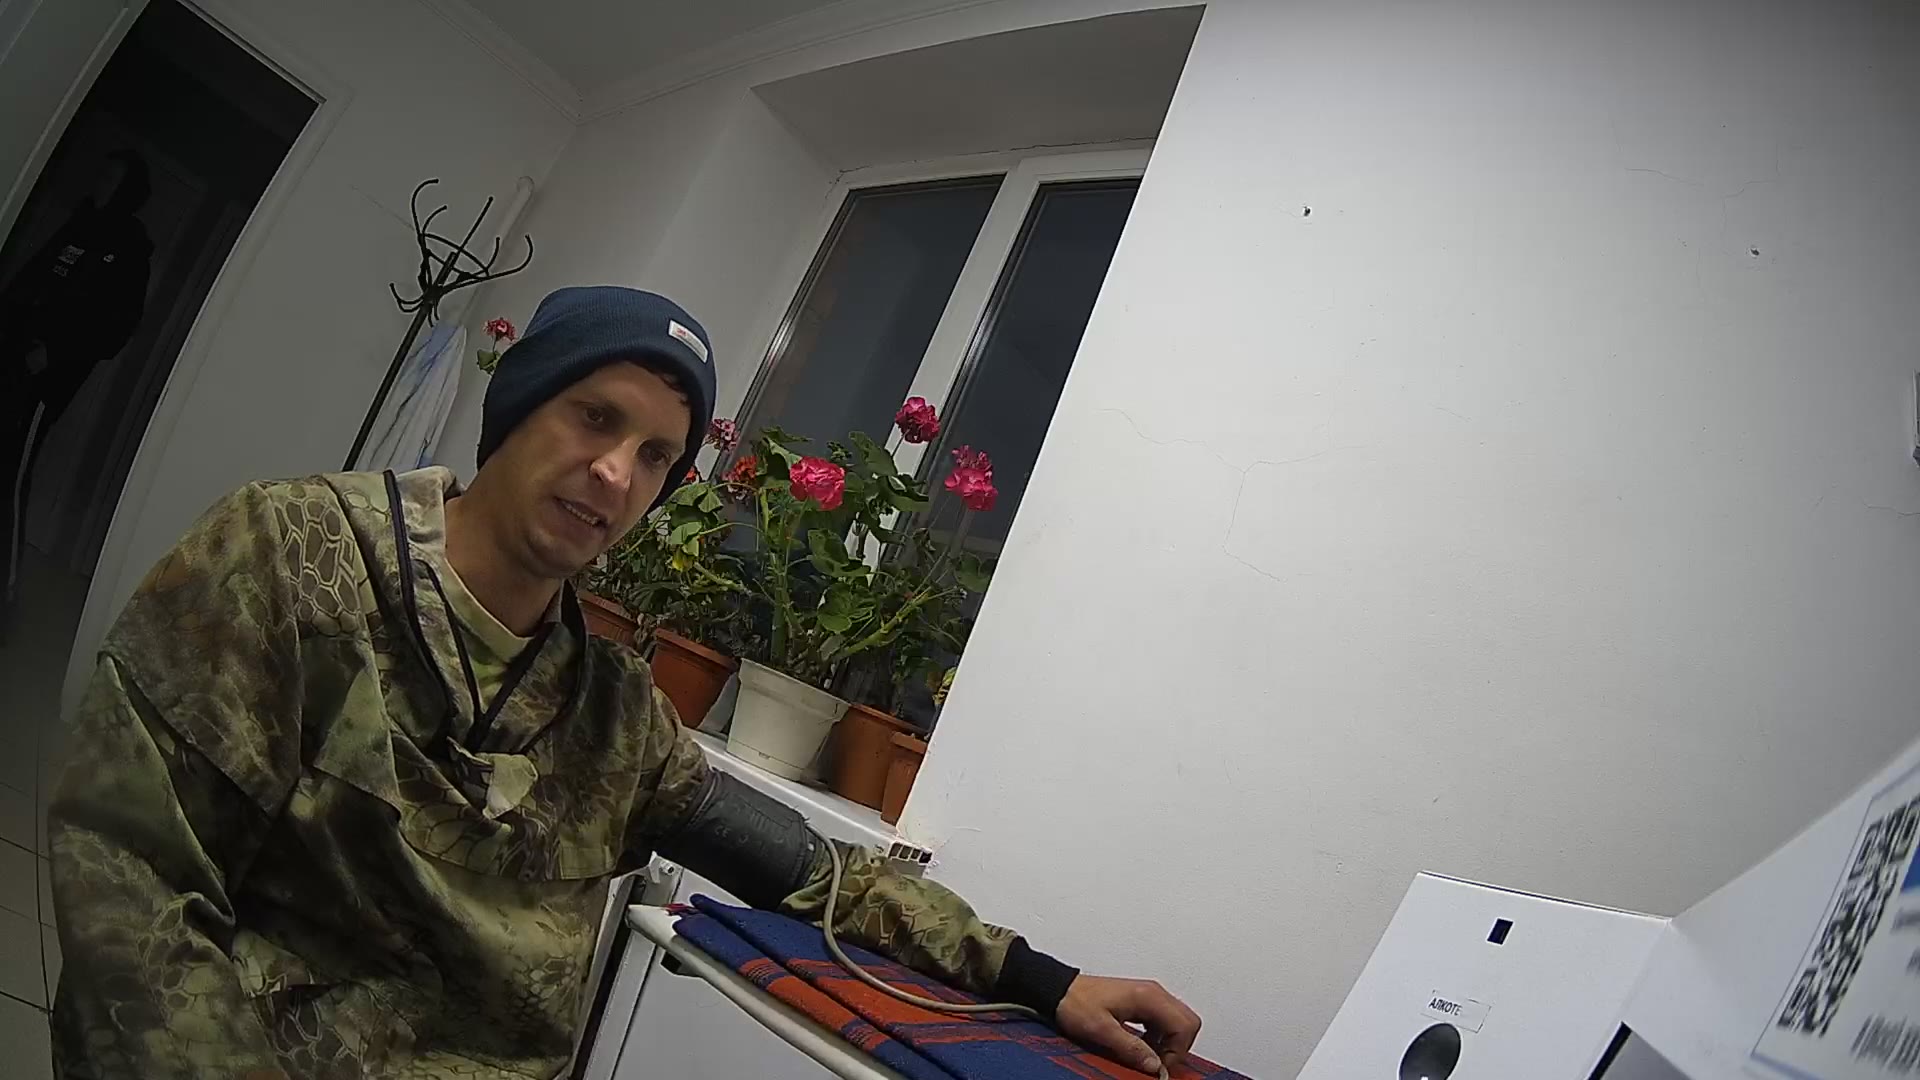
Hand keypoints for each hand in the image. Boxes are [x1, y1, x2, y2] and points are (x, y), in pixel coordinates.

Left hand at [1054, 973, 1201, 1075]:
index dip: (1177, 1051)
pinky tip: (1142, 1046)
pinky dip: (1160, 1037)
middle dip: (1178, 1047)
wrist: (1060, 991)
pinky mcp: (1142, 1002)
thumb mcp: (1102, 1030)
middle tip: (1158, 1063)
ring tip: (1148, 1056)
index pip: (1184, 1025)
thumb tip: (1155, 1065)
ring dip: (1169, 1043)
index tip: (1161, 1066)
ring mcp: (1149, 996)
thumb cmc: (1076, 1003)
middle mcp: (1153, 993)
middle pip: (1187, 1021)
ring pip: (1178, 1022)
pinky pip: (1164, 1021)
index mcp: (1148, 997)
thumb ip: (1131, 1047)